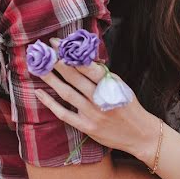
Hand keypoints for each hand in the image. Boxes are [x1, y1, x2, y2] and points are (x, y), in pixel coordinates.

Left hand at [34, 48, 159, 161]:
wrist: (140, 134)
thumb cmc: (130, 107)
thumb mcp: (121, 86)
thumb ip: (103, 74)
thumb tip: (83, 58)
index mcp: (110, 86)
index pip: (88, 67)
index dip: (71, 55)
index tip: (59, 44)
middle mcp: (100, 99)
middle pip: (74, 78)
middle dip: (58, 62)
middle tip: (45, 51)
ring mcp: (91, 114)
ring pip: (67, 93)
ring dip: (51, 79)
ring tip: (39, 68)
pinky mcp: (86, 127)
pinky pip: (63, 114)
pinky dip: (50, 103)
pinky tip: (39, 92)